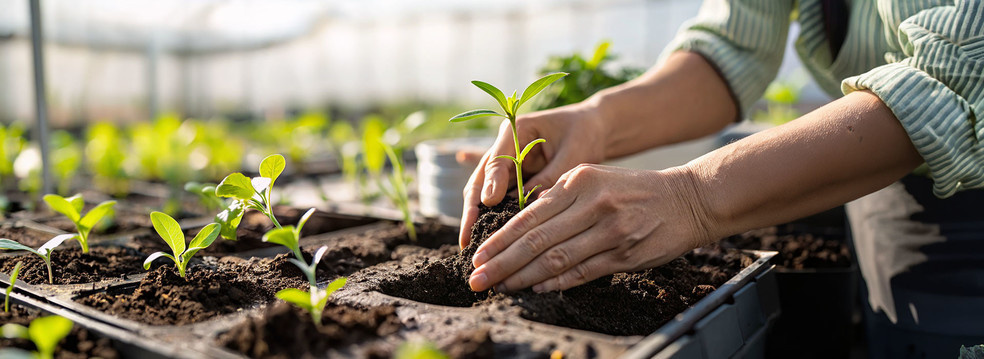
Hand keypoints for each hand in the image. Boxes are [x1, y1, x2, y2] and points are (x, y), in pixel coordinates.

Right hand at [459, 103, 606, 247]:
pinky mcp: (514, 180)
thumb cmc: (585, 135)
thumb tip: (528, 208)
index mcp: (516, 130)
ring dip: (479, 219)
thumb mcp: (572, 154)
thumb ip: (549, 177)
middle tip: (467, 237)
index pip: (497, 159)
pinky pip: (501, 201)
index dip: (491, 182)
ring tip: (472, 244)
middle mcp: (505, 148)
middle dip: (472, 209)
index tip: (489, 203)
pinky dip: (495, 220)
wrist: (594, 129)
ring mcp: (507, 165)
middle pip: (481, 179)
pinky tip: (491, 242)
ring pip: (485, 193)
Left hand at [467, 164, 713, 291]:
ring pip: (555, 259)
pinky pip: (582, 272)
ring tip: (499, 287)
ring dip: (522, 277)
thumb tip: (519, 228)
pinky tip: (535, 288)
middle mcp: (592, 204)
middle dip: (501, 263)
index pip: (528, 216)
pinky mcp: (625, 254)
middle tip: (476, 279)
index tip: (477, 256)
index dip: (499, 240)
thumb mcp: (594, 178)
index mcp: (578, 181)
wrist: (687, 198)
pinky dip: (556, 282)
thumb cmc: (633, 189)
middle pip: (536, 240)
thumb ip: (558, 198)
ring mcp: (610, 231)